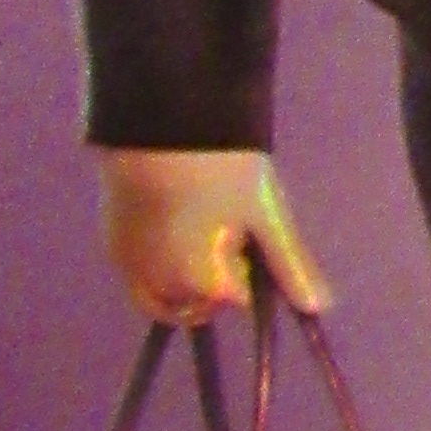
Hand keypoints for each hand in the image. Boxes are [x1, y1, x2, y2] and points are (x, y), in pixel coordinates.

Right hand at [95, 148, 326, 325]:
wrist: (158, 122)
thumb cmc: (222, 168)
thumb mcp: (266, 213)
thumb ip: (289, 264)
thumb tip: (319, 307)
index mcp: (198, 284)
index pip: (234, 297)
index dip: (246, 265)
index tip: (247, 228)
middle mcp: (157, 287)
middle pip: (196, 301)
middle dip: (213, 275)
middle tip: (222, 224)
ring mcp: (128, 267)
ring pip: (162, 294)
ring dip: (182, 273)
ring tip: (199, 222)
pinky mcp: (111, 244)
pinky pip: (137, 272)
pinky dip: (156, 260)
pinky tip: (171, 218)